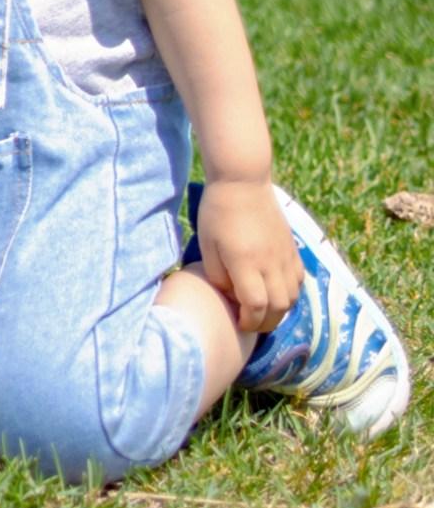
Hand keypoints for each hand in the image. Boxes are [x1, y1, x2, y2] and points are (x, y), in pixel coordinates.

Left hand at [191, 177, 301, 338]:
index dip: (249, 321)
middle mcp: (270, 263)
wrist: (242, 183)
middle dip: (266, 323)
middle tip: (252, 324)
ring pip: (293, 297)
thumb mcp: (207, 245)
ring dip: (280, 311)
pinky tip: (278, 293)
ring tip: (264, 312)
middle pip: (279, 307)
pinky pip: (300, 281)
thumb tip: (231, 296)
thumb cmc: (217, 213)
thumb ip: (218, 275)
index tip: (239, 324)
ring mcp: (285, 257)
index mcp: (246, 263)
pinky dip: (291, 294)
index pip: (256, 306)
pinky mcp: (293, 249)